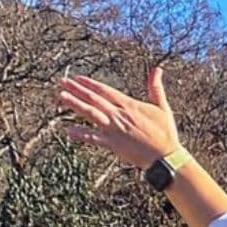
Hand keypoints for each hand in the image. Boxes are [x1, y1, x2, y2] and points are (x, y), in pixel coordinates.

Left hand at [58, 67, 179, 169]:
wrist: (166, 157)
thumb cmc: (166, 133)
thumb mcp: (163, 108)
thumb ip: (156, 88)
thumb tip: (157, 69)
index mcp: (130, 105)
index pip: (105, 90)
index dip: (90, 84)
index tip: (77, 78)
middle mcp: (119, 115)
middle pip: (94, 99)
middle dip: (77, 90)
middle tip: (62, 82)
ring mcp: (114, 130)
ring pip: (91, 114)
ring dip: (75, 105)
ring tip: (61, 97)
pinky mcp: (113, 144)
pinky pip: (93, 138)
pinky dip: (80, 134)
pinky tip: (68, 130)